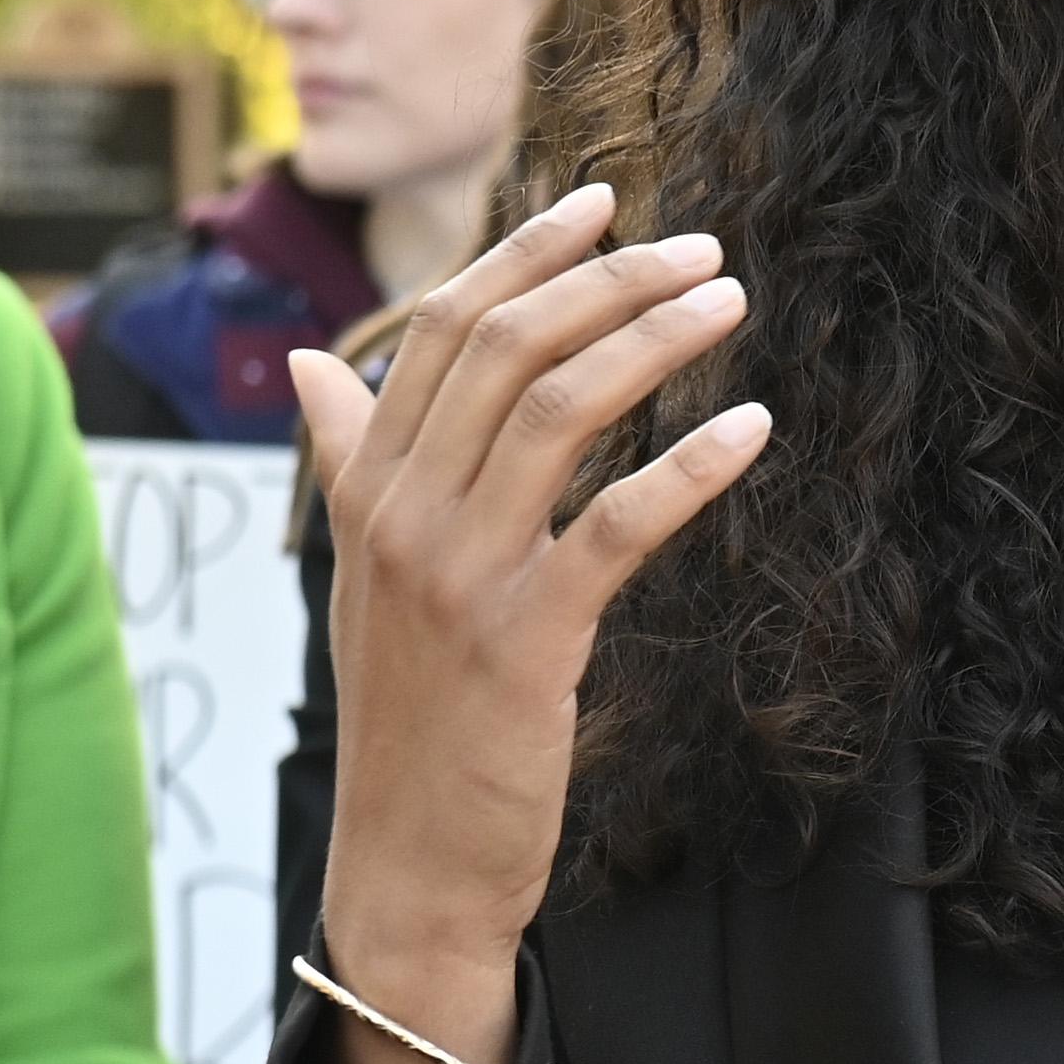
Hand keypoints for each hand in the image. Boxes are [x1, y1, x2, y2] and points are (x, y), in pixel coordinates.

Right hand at [291, 182, 776, 1063]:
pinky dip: (689, 466)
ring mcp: (458, 574)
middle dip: (608, 280)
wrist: (407, 862)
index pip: (442, 329)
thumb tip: (314, 364)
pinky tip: (749, 430)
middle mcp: (401, 514)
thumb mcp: (362, 577)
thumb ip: (348, 460)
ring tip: (729, 303)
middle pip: (507, 347)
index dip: (523, 253)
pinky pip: (617, 525)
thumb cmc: (406, 716)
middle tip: (700, 247)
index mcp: (366, 487)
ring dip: (655, 342)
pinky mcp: (525, 639)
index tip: (602, 202)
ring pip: (560, 410)